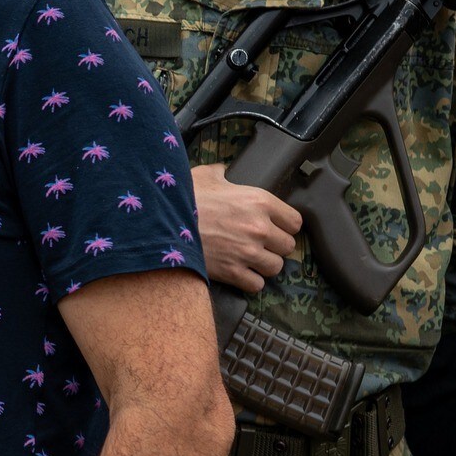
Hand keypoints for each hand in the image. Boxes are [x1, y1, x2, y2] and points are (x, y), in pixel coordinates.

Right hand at [191, 163, 300, 293]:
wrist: (160, 222)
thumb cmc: (184, 198)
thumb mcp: (204, 176)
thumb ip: (221, 173)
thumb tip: (223, 171)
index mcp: (259, 201)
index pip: (295, 222)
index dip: (284, 225)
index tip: (274, 227)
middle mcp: (259, 228)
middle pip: (288, 246)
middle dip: (274, 246)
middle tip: (259, 243)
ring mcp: (247, 252)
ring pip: (275, 267)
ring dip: (264, 265)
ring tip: (250, 259)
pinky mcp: (232, 272)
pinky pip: (256, 284)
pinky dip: (249, 281)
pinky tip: (239, 272)